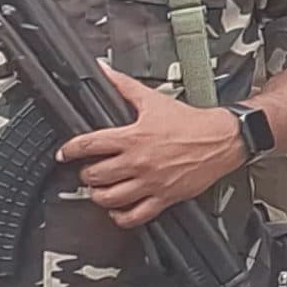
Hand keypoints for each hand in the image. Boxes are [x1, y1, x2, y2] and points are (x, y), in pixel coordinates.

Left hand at [59, 69, 242, 228]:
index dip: (70, 150)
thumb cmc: (191, 122)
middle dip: (86, 174)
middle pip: (95, 175)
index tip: (65, 153)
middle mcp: (139, 162)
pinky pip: (135, 216)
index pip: (89, 145)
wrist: (221, 139)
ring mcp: (151, 182)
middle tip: (89, 171)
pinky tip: (119, 210)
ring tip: (101, 190)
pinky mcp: (164, 197)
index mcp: (133, 137)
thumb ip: (124, 85)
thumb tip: (104, 70)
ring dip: (99, 195)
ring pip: (110, 198)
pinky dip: (121, 217)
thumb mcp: (153, 99)